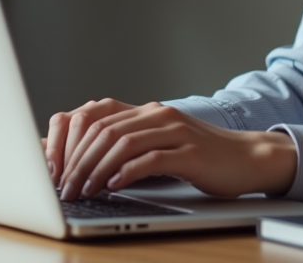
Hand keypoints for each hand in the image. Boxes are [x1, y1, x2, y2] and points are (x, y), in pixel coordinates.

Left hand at [46, 100, 297, 200]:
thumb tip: (82, 162)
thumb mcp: (159, 145)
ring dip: (97, 170)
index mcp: (146, 111)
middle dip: (78, 162)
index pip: (95, 117)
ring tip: (84, 191)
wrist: (248, 158)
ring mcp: (175, 130)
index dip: (71, 143)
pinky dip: (128, 173)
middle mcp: (158, 114)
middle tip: (65, 188)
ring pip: (123, 143)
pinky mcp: (189, 151)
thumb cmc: (201, 157)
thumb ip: (127, 146)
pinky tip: (115, 186)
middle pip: (104, 131)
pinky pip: (151, 158)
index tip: (55, 170)